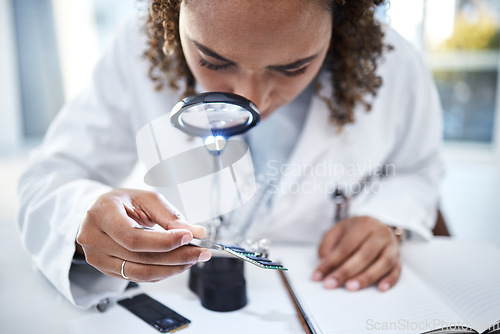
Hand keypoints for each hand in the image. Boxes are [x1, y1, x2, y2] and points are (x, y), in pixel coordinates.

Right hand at [76, 189, 210, 281]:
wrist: (101, 212)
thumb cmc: (123, 202)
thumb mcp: (146, 199)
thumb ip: (170, 216)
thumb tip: (196, 232)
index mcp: (101, 213)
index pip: (133, 237)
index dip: (163, 241)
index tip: (189, 237)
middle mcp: (93, 238)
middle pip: (139, 257)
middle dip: (176, 256)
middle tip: (201, 252)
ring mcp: (97, 258)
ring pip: (139, 273)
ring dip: (171, 268)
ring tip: (192, 259)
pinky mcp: (106, 270)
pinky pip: (138, 278)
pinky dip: (162, 273)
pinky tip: (178, 264)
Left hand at [312, 216, 400, 291]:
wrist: (378, 225)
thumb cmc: (355, 231)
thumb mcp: (338, 230)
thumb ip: (328, 243)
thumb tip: (323, 260)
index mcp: (364, 224)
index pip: (346, 246)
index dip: (331, 262)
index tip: (319, 275)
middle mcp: (380, 234)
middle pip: (364, 255)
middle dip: (345, 272)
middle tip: (331, 283)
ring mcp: (392, 246)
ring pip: (382, 263)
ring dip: (366, 277)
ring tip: (351, 287)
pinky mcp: (399, 258)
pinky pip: (397, 270)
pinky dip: (390, 280)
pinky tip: (380, 288)